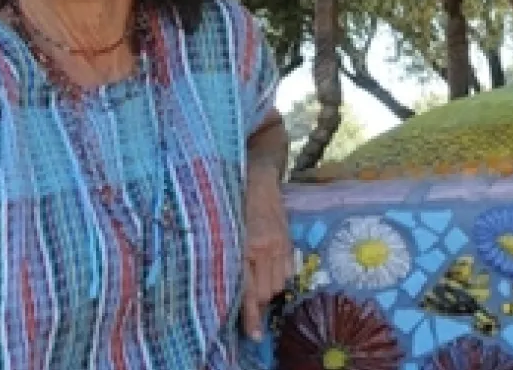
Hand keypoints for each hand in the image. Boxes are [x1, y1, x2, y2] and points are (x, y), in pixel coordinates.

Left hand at [241, 177, 290, 340]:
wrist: (256, 177)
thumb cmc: (231, 204)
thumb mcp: (224, 233)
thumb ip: (232, 260)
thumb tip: (235, 289)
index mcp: (246, 248)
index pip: (249, 291)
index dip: (251, 316)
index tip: (254, 334)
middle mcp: (265, 249)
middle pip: (267, 292)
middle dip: (258, 300)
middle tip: (249, 300)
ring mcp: (280, 245)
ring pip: (279, 284)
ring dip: (268, 287)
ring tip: (257, 278)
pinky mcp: (289, 240)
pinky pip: (288, 271)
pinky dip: (279, 275)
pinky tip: (269, 266)